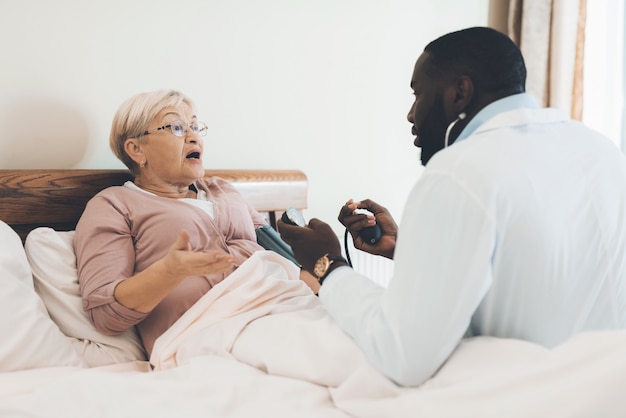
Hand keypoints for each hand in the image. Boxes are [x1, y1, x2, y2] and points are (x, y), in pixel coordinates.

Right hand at [115, 230, 237, 312]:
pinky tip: (232, 264)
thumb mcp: (176, 247)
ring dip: (225, 265)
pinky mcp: (205, 272)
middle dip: (221, 262)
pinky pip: (215, 271)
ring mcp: (201, 272)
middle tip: (231, 258)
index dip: (209, 257)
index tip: (218, 253)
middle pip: (209, 266)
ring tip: (234, 260)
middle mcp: (195, 268)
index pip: (199, 260)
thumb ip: (182, 240)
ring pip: (214, 269)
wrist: (174, 270)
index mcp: (187, 261)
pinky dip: (224, 268)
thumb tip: (183, 230)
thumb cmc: (175, 255)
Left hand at [277, 218, 341, 274]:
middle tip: (292, 226)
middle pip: (284, 236)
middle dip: (285, 230)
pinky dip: (301, 246)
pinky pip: (298, 251)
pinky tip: (311, 246)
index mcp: (297, 235)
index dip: (280, 222)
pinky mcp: (301, 261)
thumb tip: (309, 223)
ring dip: (295, 239)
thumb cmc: (327, 246)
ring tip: (307, 236)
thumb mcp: (324, 227)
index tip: (282, 220)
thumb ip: (314, 222)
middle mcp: (294, 245)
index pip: (282, 227)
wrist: (330, 267)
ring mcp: (297, 254)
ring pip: (292, 244)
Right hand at [338, 199, 396, 258]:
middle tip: (354, 206)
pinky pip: (354, 229)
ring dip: (361, 217)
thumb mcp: (379, 209)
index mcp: (360, 220)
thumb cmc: (389, 226)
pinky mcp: (357, 242)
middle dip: (346, 209)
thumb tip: (354, 203)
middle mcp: (357, 227)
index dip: (347, 206)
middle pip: (342, 217)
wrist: (395, 238)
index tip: (352, 201)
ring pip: (348, 222)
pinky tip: (373, 224)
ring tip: (373, 219)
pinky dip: (363, 224)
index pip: (347, 213)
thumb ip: (367, 203)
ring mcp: (356, 235)